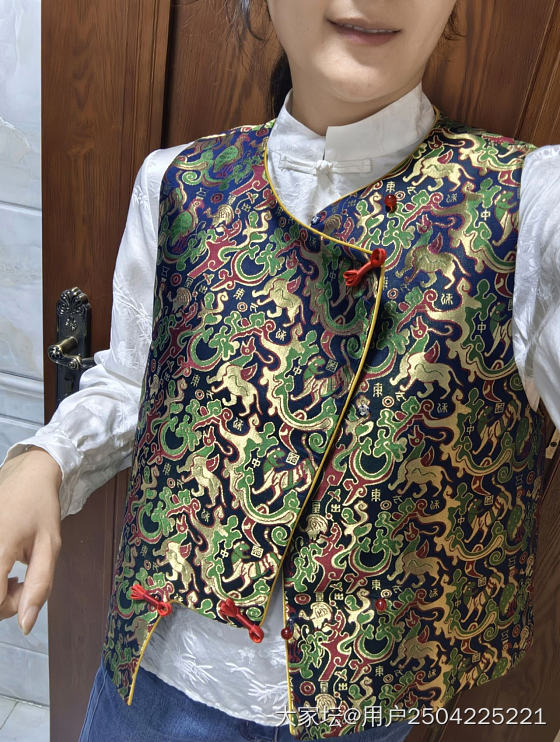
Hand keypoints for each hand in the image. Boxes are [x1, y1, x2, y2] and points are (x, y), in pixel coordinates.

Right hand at [0, 447, 62, 634]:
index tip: (27, 589)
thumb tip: (26, 625)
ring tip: (9, 572)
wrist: (26, 474)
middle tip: (19, 581)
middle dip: (0, 600)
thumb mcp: (50, 546)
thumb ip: (39, 586)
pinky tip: (1, 561)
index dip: (9, 607)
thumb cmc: (40, 507)